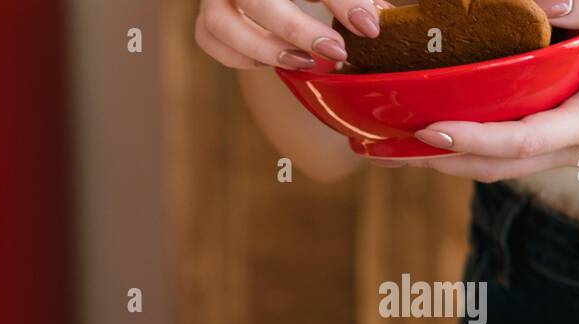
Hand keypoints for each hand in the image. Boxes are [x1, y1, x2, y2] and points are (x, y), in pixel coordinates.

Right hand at [195, 0, 390, 69]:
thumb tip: (372, 20)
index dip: (341, 1)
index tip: (369, 26)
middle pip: (258, 1)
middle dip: (298, 30)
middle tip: (335, 51)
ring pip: (221, 24)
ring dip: (266, 49)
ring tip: (304, 62)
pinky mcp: (206, 16)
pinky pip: (210, 39)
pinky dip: (240, 56)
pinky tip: (271, 59)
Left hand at [386, 1, 578, 179]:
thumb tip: (538, 1)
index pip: (523, 142)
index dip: (474, 140)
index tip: (429, 130)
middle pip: (496, 167)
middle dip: (438, 163)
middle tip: (384, 149)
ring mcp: (570, 151)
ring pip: (497, 168)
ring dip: (445, 162)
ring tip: (392, 149)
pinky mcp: (562, 143)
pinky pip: (508, 155)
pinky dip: (468, 147)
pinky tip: (432, 134)